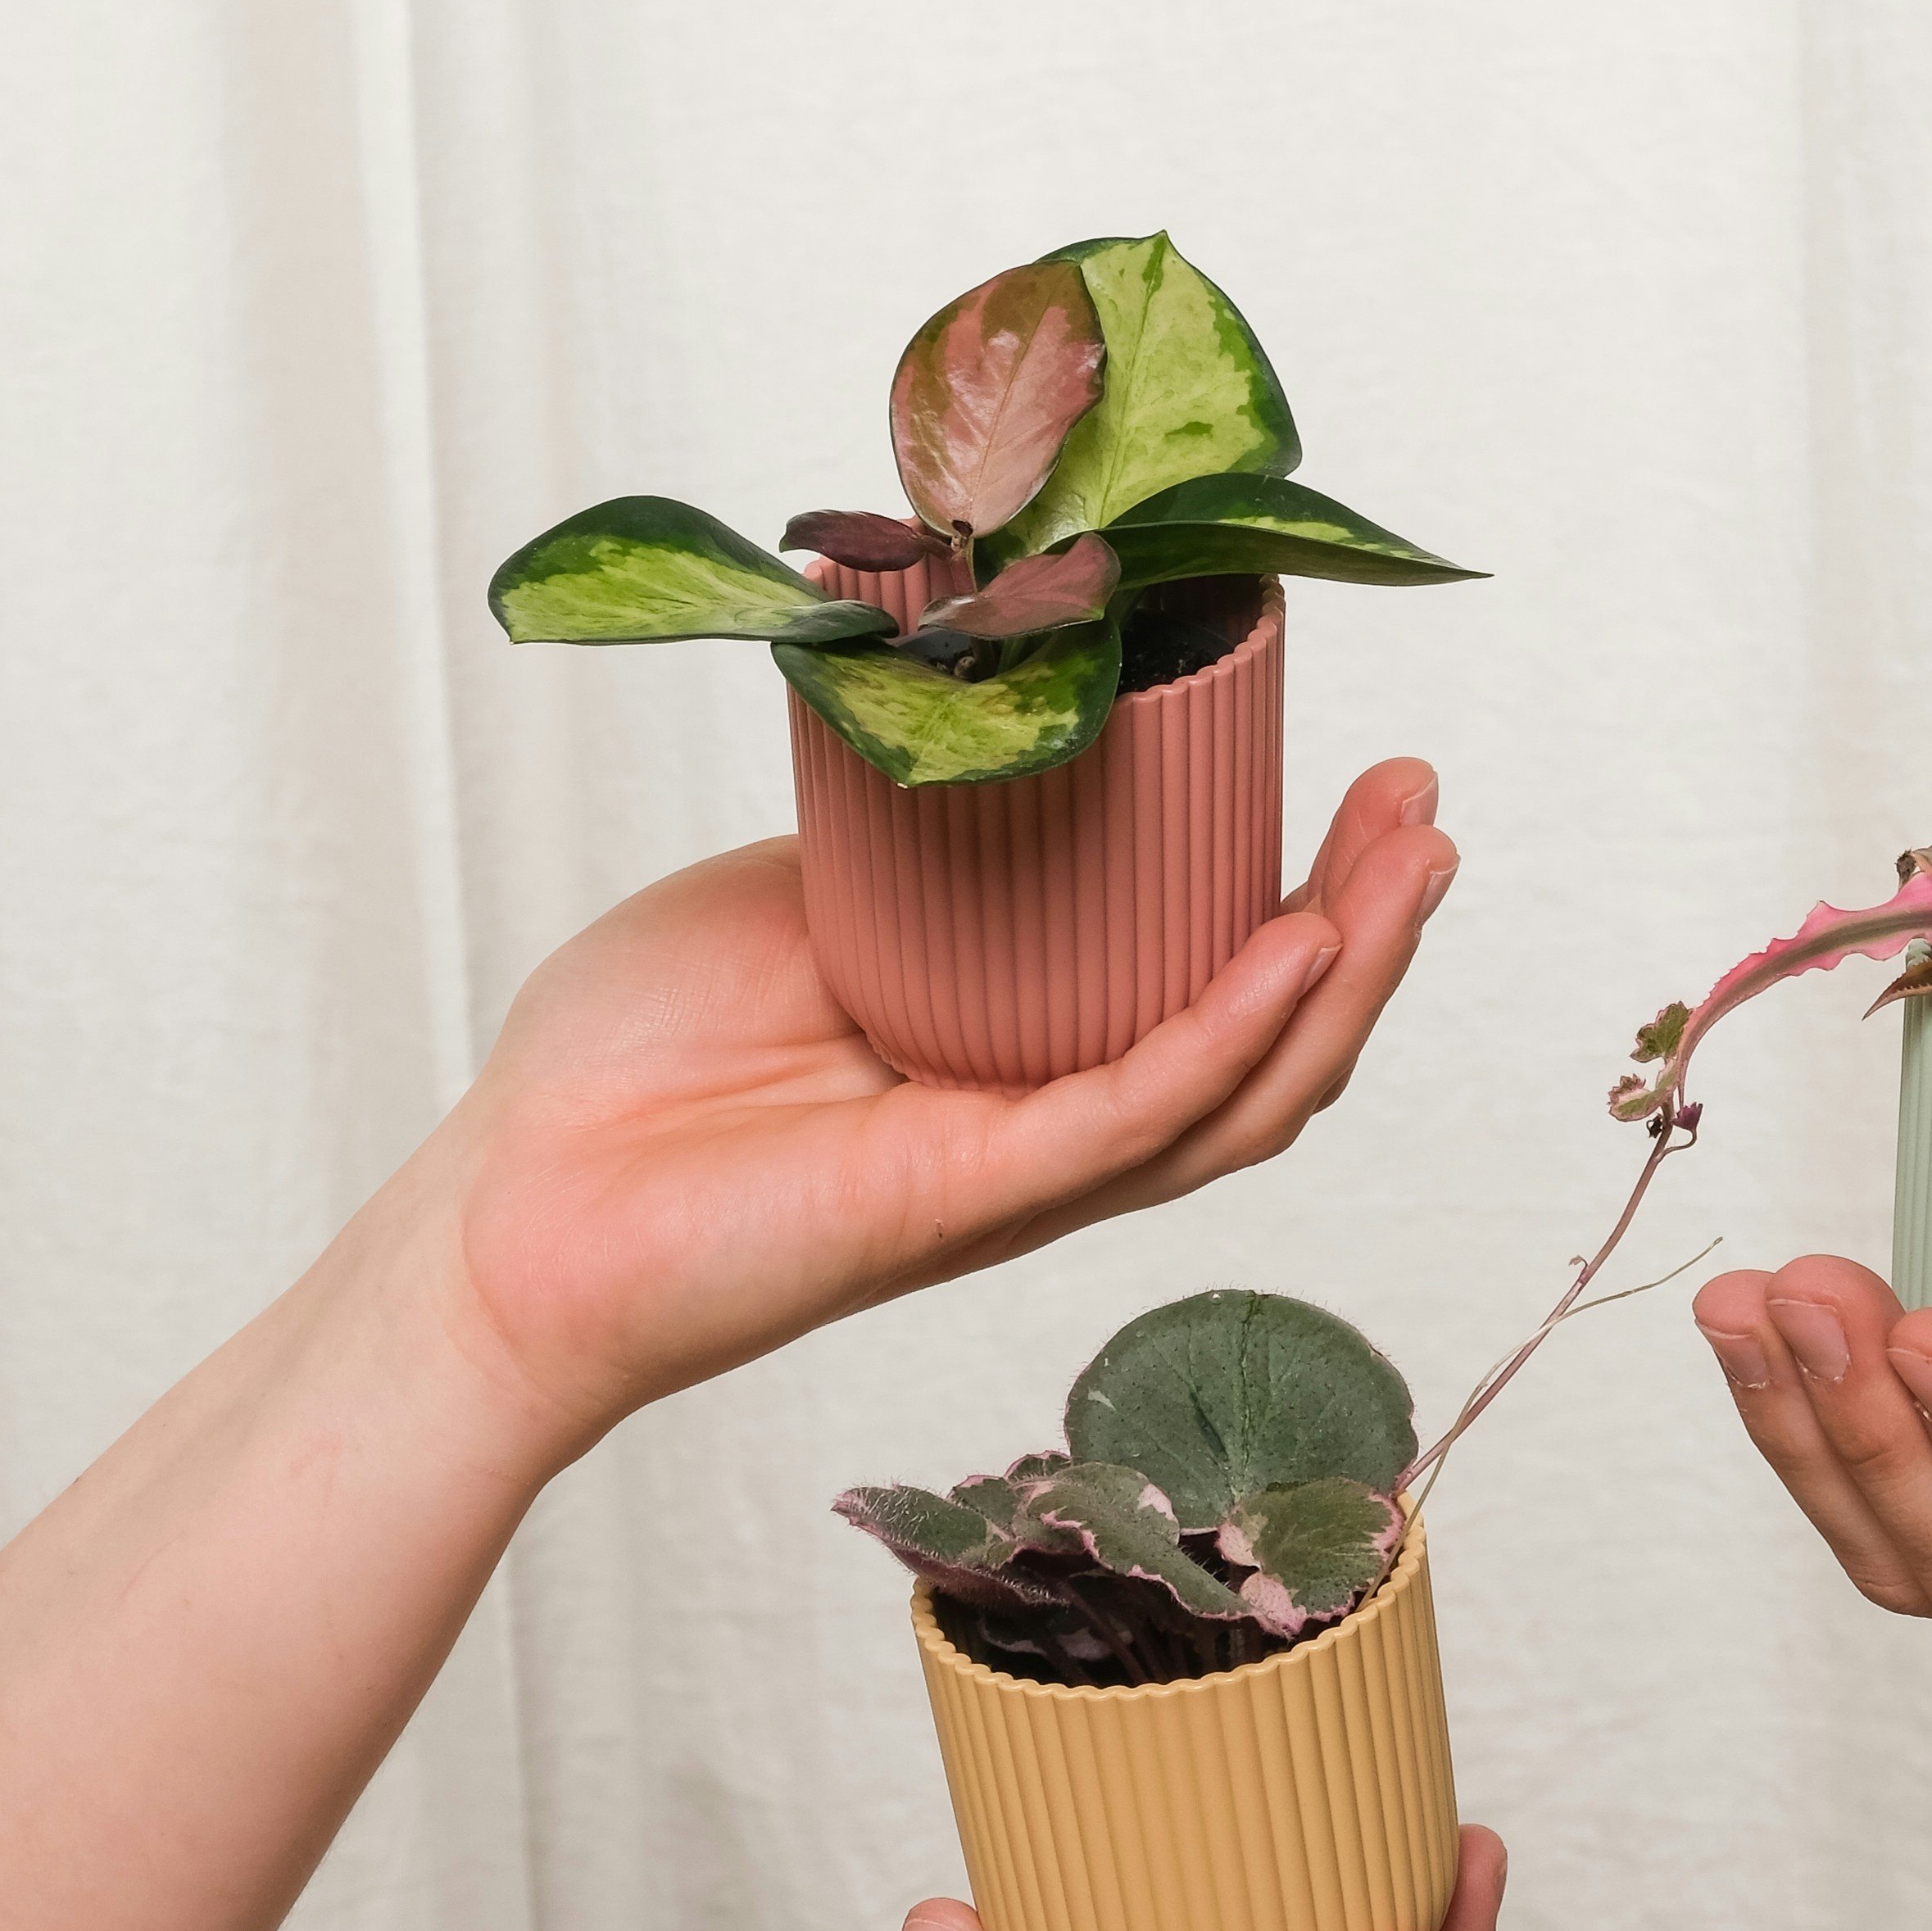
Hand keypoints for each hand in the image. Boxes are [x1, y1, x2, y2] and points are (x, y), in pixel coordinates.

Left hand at [429, 759, 1456, 1458]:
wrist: (509, 1199)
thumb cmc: (625, 1069)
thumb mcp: (797, 898)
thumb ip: (911, 844)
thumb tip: (991, 731)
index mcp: (1014, 1066)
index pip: (1206, 997)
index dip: (1307, 906)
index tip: (1355, 782)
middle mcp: (1043, 1132)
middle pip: (1265, 1052)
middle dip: (1369, 929)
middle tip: (1422, 806)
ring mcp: (1015, 1172)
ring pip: (1239, 1097)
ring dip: (1345, 980)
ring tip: (1412, 862)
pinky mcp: (962, 1196)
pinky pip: (1129, 1116)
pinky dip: (1225, 1034)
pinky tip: (1294, 946)